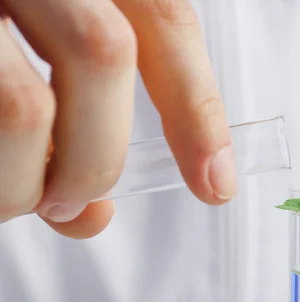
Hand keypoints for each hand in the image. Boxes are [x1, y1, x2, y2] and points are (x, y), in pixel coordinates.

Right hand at [0, 0, 237, 238]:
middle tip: (75, 204)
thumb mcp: (43, 37)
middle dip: (96, 159)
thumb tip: (93, 216)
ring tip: (18, 198)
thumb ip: (79, 110)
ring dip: (24, 183)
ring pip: (20, 104)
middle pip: (104, 54)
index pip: (164, 20)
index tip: (214, 184)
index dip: (198, 110)